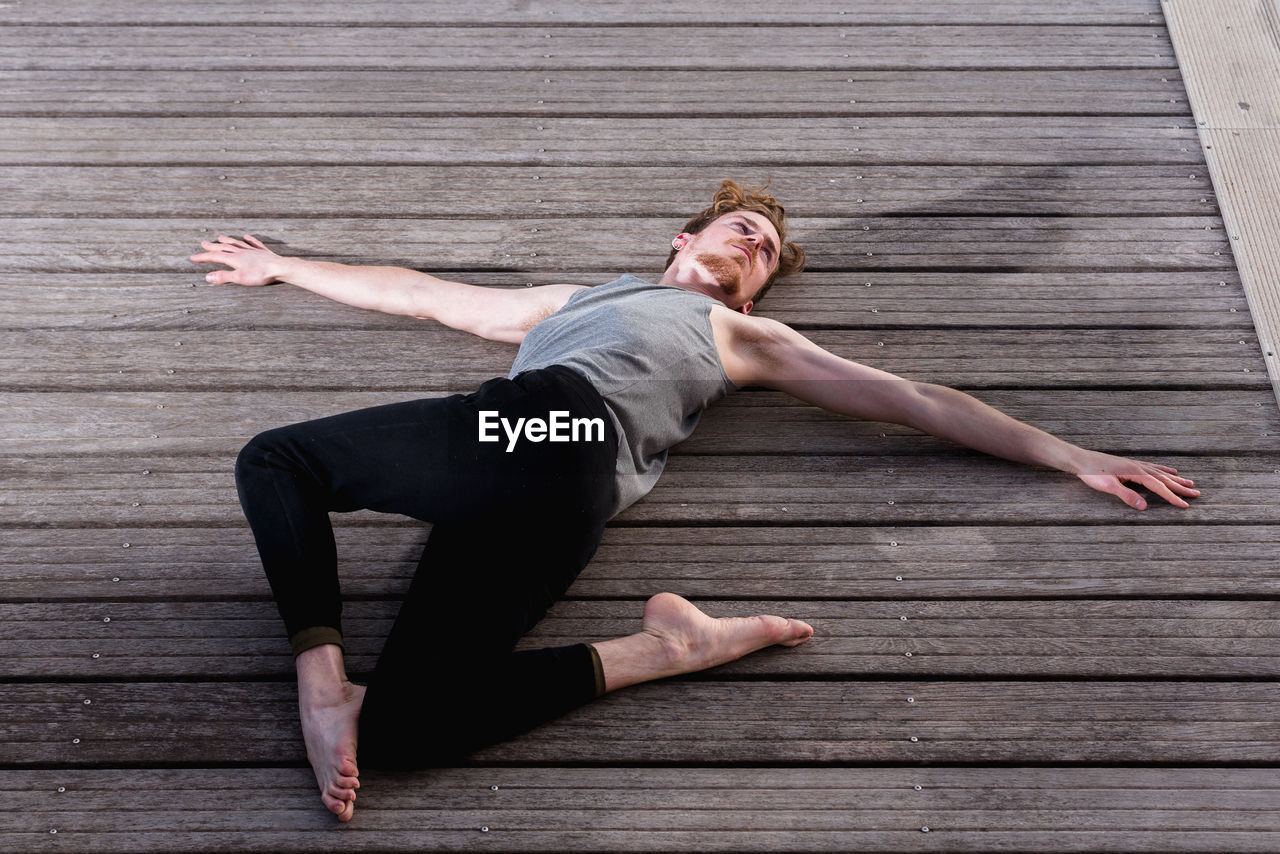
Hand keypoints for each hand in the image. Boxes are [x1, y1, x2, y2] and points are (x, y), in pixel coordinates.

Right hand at [189, 234, 281, 285]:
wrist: (279, 268)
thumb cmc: (260, 275)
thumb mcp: (239, 278)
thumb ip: (223, 277)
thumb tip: (207, 277)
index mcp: (234, 259)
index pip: (215, 257)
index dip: (203, 257)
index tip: (193, 257)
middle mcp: (242, 252)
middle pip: (224, 247)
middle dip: (212, 246)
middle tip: (203, 243)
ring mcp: (252, 250)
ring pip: (237, 243)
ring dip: (227, 240)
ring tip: (220, 237)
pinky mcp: (263, 251)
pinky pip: (254, 243)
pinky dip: (249, 239)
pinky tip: (246, 236)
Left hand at [1073, 450, 1199, 509]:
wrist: (1082, 460)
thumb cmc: (1092, 474)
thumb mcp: (1108, 487)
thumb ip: (1126, 495)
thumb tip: (1144, 507)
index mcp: (1136, 473)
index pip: (1158, 487)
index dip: (1172, 497)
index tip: (1185, 505)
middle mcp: (1139, 467)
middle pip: (1165, 479)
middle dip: (1181, 488)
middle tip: (1197, 494)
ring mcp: (1136, 465)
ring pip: (1161, 473)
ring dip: (1176, 479)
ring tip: (1190, 483)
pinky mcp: (1131, 464)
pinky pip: (1154, 467)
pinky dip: (1165, 470)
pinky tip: (1171, 470)